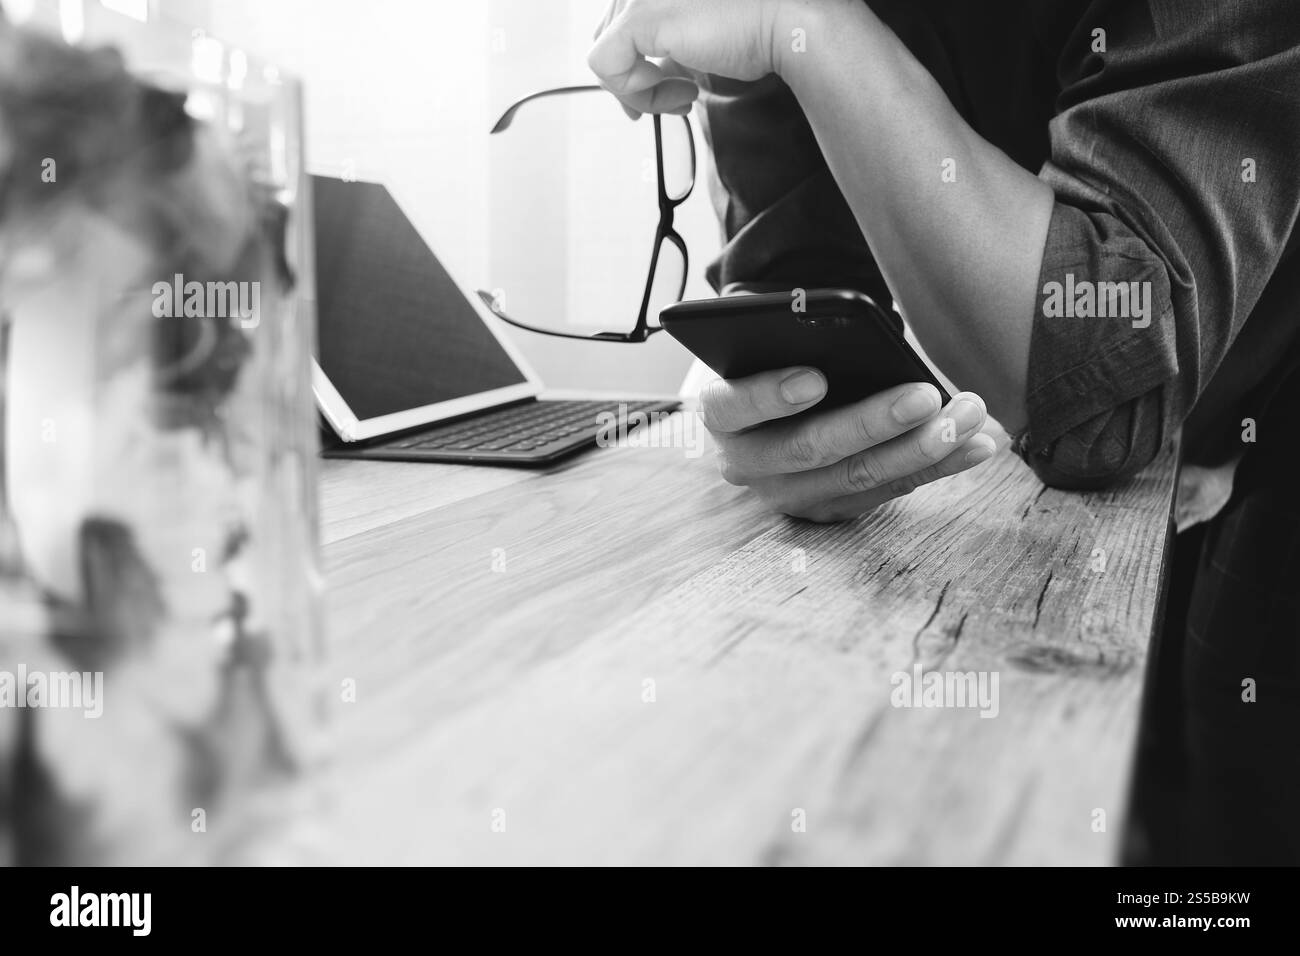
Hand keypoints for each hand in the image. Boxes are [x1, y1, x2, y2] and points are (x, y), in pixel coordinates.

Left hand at [589, 0, 788, 116]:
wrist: (783, 23)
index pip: (616, 25)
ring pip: (606, 58)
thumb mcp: (697, 40)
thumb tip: (649, 79)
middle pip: (608, 41)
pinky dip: (636, 90)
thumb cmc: (753, 26)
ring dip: (645, 92)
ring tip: (684, 95)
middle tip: (675, 100)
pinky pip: (606, 66)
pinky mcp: (640, 15)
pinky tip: (679, 89)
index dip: (631, 66)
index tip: (658, 92)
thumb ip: (667, 51)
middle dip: (637, 84)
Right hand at [698, 368, 998, 522]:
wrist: (766, 422)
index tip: (816, 377)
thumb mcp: (767, 351)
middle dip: (874, 421)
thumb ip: (794, 341)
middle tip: (925, 394)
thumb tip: (856, 328)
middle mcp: (748, 463)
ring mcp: (790, 494)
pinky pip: (891, 491)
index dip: (771, 394)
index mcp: (722, 415)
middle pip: (811, 447)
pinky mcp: (832, 509)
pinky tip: (981, 444)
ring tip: (968, 416)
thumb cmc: (773, 366)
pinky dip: (940, 466)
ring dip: (923, 447)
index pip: (733, 406)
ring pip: (859, 475)